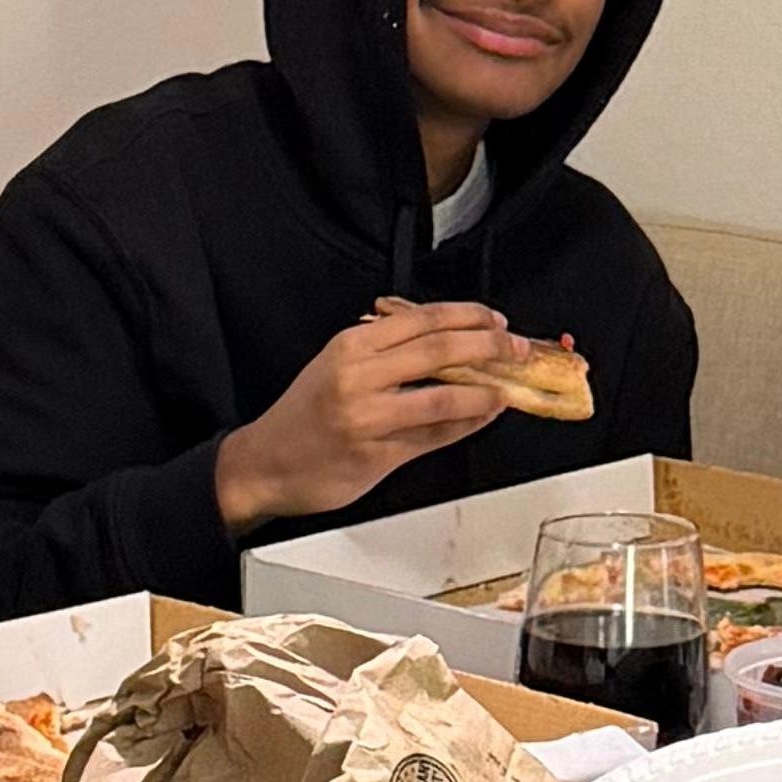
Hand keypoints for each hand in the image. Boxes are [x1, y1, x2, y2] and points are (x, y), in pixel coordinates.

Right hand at [216, 299, 528, 533]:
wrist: (264, 463)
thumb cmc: (302, 416)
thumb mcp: (336, 366)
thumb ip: (386, 354)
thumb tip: (445, 344)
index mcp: (351, 347)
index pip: (422, 320)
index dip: (468, 317)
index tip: (495, 321)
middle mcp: (359, 377)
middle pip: (439, 351)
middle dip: (488, 347)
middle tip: (516, 348)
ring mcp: (369, 418)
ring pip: (443, 396)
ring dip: (486, 391)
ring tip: (509, 387)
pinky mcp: (377, 455)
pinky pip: (434, 436)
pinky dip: (466, 424)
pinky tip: (484, 416)